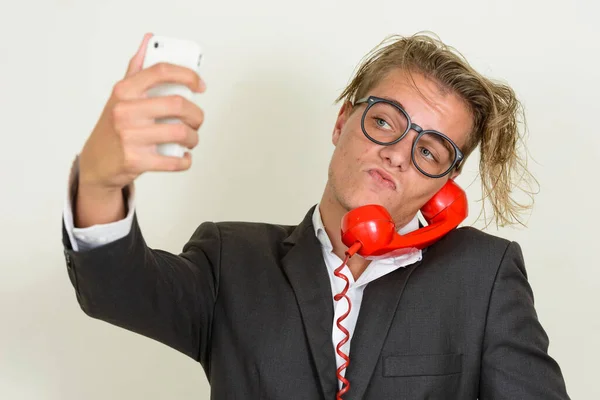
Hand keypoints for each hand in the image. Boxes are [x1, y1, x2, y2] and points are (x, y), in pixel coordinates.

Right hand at [78, 33, 205, 192]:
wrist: (95, 163)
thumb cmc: (113, 127)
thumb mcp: (120, 96)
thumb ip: (136, 69)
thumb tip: (149, 40)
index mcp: (124, 91)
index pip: (161, 71)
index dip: (188, 75)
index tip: (200, 85)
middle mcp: (125, 111)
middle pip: (178, 104)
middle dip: (196, 114)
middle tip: (196, 120)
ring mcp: (130, 137)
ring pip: (180, 133)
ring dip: (193, 138)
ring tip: (190, 139)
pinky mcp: (136, 161)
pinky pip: (174, 161)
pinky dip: (185, 160)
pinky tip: (184, 157)